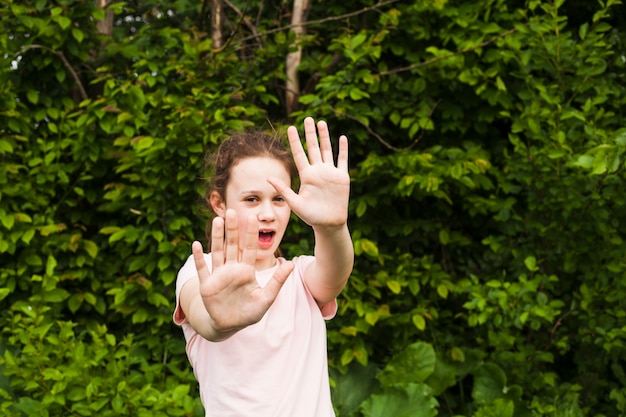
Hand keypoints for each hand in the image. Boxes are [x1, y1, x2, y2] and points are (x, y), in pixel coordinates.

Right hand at [192, 209, 293, 335]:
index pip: (249, 248)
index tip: (253, 218)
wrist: (229, 326)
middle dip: (232, 229)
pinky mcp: (206, 285)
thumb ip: (277, 281)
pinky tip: (196, 244)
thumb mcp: (266, 298)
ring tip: (217, 220)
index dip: (250, 234)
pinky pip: (202, 269)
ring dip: (217, 237)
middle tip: (232, 211)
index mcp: (246, 271)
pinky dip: (199, 258)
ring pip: (217, 252)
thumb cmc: (249, 312)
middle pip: (232, 245)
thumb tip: (291, 264)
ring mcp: (218, 276)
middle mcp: (232, 269)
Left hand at [268, 117, 349, 228]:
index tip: (290, 127)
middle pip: (313, 148)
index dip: (295, 141)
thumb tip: (268, 178)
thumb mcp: (295, 203)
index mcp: (306, 176)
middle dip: (310, 133)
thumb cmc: (311, 216)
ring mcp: (330, 173)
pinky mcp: (342, 178)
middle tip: (307, 118)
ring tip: (322, 122)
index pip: (299, 154)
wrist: (329, 224)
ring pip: (327, 150)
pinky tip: (342, 138)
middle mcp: (317, 171)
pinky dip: (343, 149)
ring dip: (325, 137)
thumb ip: (283, 190)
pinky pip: (342, 160)